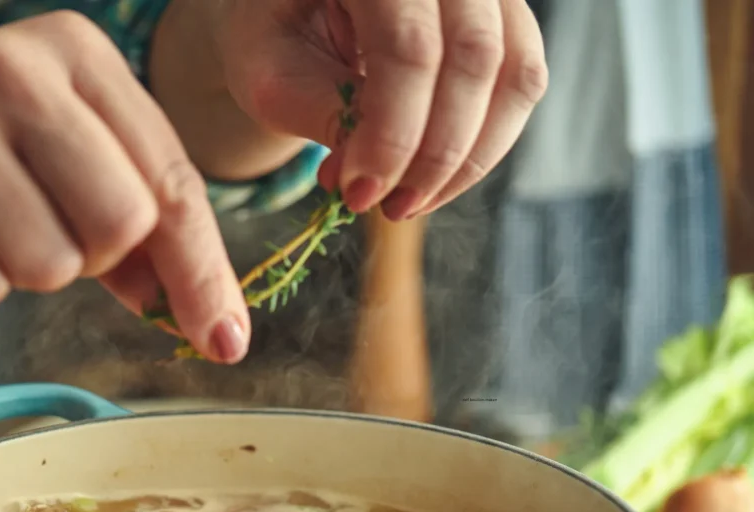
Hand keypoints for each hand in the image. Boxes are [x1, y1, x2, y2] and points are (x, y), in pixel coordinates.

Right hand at [0, 12, 250, 362]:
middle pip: (121, 225)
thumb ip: (147, 233)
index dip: (202, 270)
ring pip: (51, 266)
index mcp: (74, 49)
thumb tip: (214, 324)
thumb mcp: (67, 163)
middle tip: (43, 228)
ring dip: (26, 271)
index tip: (223, 339)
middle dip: (93, 257)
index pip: (171, 179)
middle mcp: (11, 66)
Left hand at [215, 0, 548, 218]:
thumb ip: (323, 114)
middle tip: (388, 208)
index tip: (359, 193)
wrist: (300, 7)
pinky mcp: (508, 15)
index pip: (407, 47)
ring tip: (407, 202)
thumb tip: (373, 180)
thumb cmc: (278, 32)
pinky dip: (483, 144)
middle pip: (472, 59)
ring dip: (467, 159)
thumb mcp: (272, 72)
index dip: (391, 134)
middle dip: (433, 155)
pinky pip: (522, 84)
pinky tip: (430, 178)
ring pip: (514, 74)